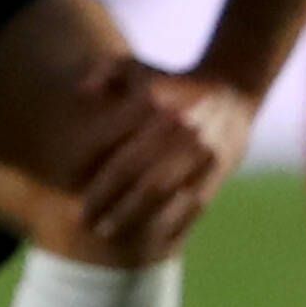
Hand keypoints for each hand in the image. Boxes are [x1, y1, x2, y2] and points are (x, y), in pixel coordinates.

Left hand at [69, 58, 255, 259]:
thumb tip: (83, 93)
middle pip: (142, 180)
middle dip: (111, 205)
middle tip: (86, 223)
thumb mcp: (134, 67)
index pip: (122, 152)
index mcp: (160, 107)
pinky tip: (147, 239)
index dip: (98, 180)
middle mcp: (184, 131)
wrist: (231, 91)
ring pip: (167, 196)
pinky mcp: (220, 171)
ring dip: (135, 219)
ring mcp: (206, 154)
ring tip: (107, 232)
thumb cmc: (168, 83)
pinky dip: (170, 223)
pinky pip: (194, 205)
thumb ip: (104, 73)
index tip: (74, 195)